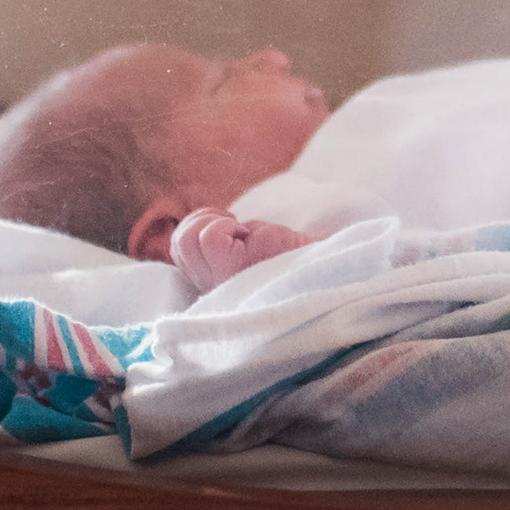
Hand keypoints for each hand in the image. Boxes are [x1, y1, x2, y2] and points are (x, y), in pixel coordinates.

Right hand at [167, 208, 313, 295]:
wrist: (330, 266)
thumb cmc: (294, 258)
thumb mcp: (252, 251)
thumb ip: (226, 246)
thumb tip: (208, 220)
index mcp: (216, 287)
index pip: (179, 255)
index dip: (196, 230)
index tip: (228, 230)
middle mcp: (214, 290)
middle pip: (179, 245)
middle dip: (203, 222)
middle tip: (235, 227)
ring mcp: (223, 281)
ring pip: (189, 240)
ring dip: (216, 223)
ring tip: (244, 233)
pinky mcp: (237, 268)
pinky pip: (210, 237)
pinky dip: (227, 225)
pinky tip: (253, 236)